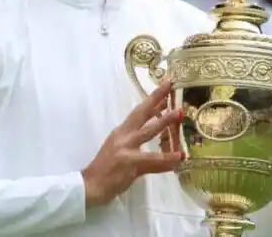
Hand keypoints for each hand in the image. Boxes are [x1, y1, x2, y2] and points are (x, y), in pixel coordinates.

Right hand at [82, 83, 184, 207]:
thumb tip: (153, 133)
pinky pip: (152, 161)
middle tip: (170, 86)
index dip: (152, 99)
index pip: (138, 112)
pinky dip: (166, 159)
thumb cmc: (104, 168)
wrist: (91, 185)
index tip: (164, 87)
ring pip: (148, 131)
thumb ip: (134, 141)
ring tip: (180, 113)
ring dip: (164, 121)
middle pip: (141, 113)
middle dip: (156, 99)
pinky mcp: (130, 164)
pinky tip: (179, 156)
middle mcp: (123, 136)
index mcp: (121, 132)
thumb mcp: (119, 149)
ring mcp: (126, 149)